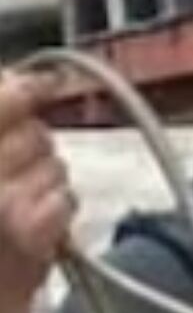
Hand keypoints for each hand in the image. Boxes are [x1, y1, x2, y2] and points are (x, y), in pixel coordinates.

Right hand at [0, 73, 71, 312]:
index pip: (4, 95)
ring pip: (56, 167)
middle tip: (15, 181)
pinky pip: (66, 201)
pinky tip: (35, 233)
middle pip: (36, 132)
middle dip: (35, 152)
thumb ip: (1, 125)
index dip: (23, 87)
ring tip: (17, 211)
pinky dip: (58, 216)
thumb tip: (31, 80)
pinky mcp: (26, 227)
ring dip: (47, 186)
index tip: (42, 84)